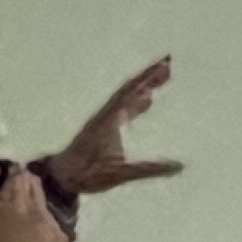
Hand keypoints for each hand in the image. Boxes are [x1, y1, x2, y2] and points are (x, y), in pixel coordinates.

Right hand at [0, 156, 70, 241]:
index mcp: (14, 203)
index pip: (17, 172)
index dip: (3, 172)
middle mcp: (40, 210)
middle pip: (34, 183)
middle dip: (18, 183)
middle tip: (0, 195)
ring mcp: (54, 226)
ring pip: (45, 200)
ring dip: (31, 200)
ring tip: (13, 214)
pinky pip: (52, 219)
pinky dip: (40, 217)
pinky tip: (26, 229)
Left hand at [38, 60, 181, 200]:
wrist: (61, 177)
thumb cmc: (87, 174)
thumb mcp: (120, 174)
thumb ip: (150, 169)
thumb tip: (180, 166)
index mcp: (110, 121)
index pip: (132, 93)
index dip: (148, 78)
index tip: (164, 65)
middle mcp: (107, 115)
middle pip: (130, 89)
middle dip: (149, 76)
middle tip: (168, 64)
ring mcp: (105, 120)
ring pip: (127, 96)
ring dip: (144, 85)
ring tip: (162, 76)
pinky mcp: (104, 127)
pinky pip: (124, 107)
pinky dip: (137, 99)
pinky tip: (146, 100)